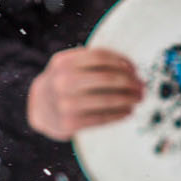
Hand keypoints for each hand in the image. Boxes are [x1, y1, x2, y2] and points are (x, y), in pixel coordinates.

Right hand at [26, 47, 143, 141]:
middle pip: (107, 78)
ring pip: (108, 99)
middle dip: (130, 82)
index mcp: (64, 62)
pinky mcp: (70, 123)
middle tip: (141, 86)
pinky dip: (119, 114)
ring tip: (138, 99)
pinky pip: (103, 118)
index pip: (101, 56)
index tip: (134, 69)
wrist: (39, 107)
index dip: (122, 61)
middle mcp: (63, 81)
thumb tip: (129, 67)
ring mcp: (66, 103)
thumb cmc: (63, 82)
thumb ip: (92, 61)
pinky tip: (128, 111)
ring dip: (129, 99)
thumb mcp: (68, 64)